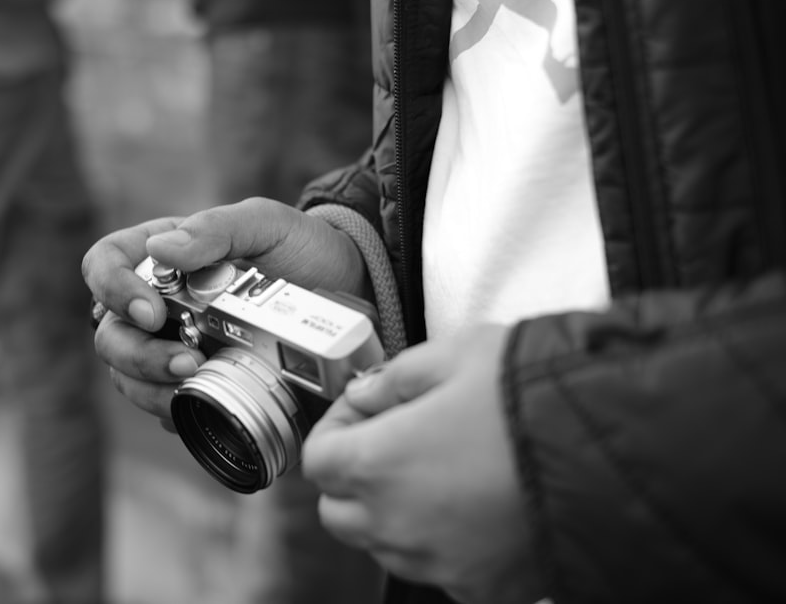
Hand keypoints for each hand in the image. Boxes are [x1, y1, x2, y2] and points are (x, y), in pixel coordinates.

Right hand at [81, 197, 368, 422]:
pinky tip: (209, 406)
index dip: (113, 289)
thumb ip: (216, 229)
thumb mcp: (268, 225)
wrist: (354, 296)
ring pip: (129, 378)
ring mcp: (176, 349)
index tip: (153, 312)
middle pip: (110, 334)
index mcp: (164, 259)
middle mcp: (160, 306)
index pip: (104, 265)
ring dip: (152, 389)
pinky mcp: (200, 388)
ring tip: (196, 386)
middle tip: (187, 362)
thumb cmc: (305, 251)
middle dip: (137, 354)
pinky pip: (167, 409)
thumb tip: (160, 251)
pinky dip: (179, 413)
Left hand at [301, 324, 545, 603]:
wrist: (616, 447)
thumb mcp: (456, 354)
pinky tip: (474, 509)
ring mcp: (439, 564)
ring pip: (385, 545)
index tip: (365, 410)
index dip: (335, 427)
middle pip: (340, 511)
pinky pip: (439, 572)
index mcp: (378, 464)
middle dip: (355, 475)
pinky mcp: (483, 588)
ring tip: (442, 471)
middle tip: (394, 440)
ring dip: (394, 512)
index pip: (318, 460)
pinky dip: (442, 545)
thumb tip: (366, 393)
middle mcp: (397, 524)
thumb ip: (394, 377)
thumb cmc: (533, 395)